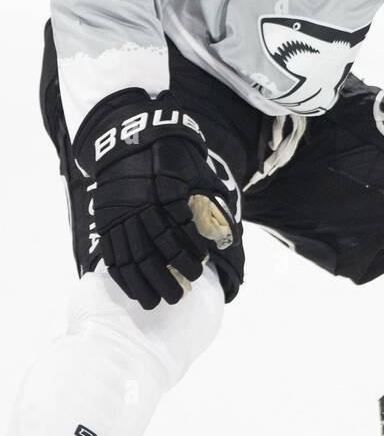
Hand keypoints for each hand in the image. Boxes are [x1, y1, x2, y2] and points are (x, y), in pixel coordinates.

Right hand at [77, 93, 242, 309]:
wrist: (131, 133)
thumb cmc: (172, 152)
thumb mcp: (195, 168)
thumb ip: (209, 199)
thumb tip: (227, 234)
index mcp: (164, 189)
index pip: (178, 228)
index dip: (190, 250)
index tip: (202, 264)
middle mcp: (139, 204)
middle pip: (154, 249)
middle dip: (169, 276)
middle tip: (183, 293)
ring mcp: (118, 213)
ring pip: (131, 256)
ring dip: (144, 283)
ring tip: (158, 301)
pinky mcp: (104, 219)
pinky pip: (111, 253)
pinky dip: (122, 275)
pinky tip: (133, 290)